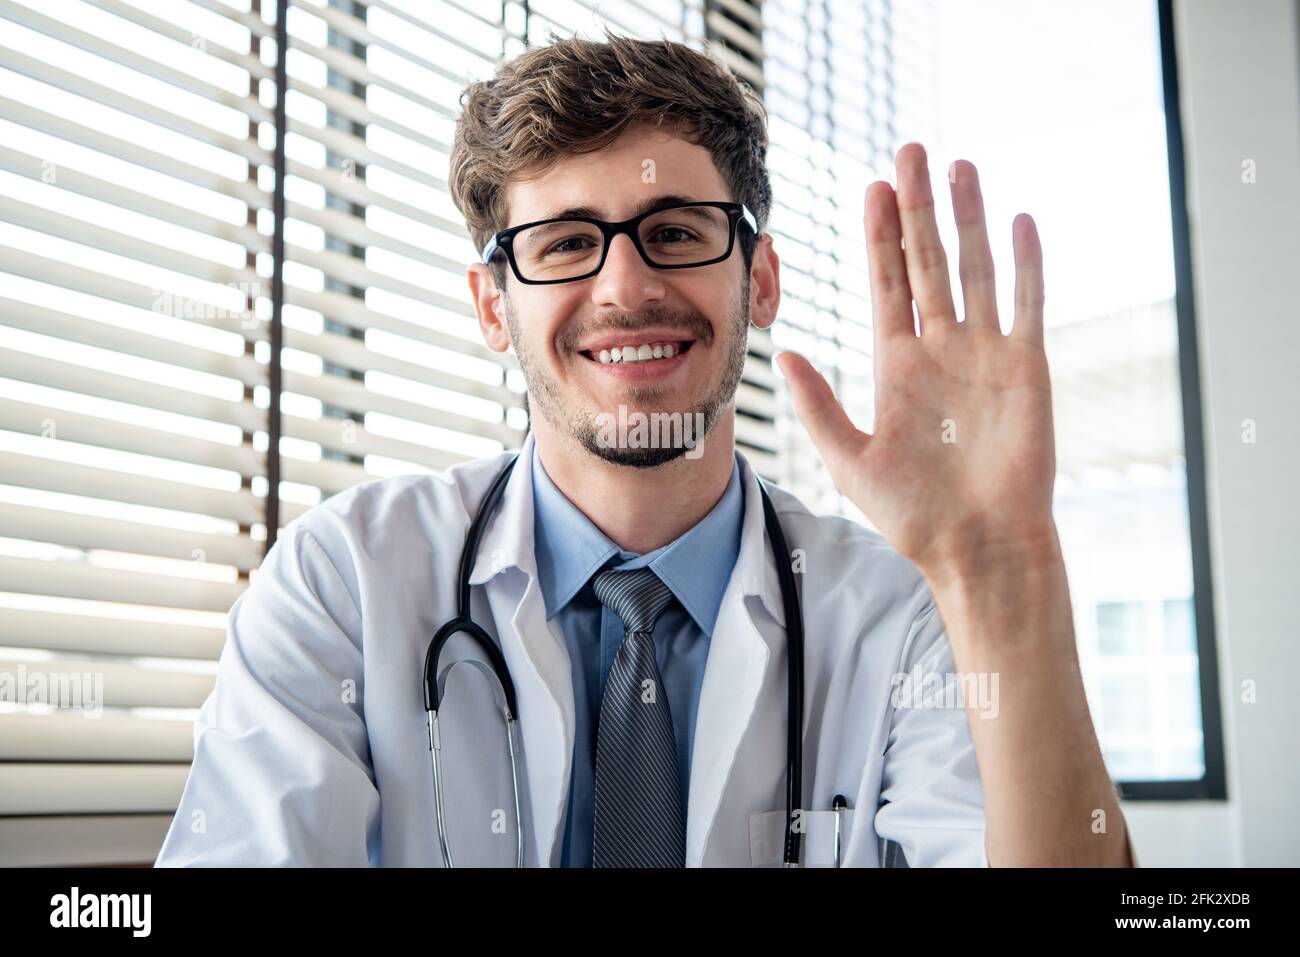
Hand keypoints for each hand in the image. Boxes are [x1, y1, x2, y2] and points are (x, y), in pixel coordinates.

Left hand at [776, 143, 1057, 582]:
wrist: (976, 545)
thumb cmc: (913, 513)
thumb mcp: (849, 457)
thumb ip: (818, 405)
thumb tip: (782, 356)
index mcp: (898, 364)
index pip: (887, 284)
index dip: (880, 237)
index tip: (872, 189)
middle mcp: (941, 348)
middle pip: (928, 261)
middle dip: (918, 208)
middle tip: (910, 152)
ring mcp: (985, 353)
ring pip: (976, 269)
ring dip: (968, 219)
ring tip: (959, 167)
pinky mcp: (1027, 368)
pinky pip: (1028, 304)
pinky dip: (1026, 264)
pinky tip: (1020, 220)